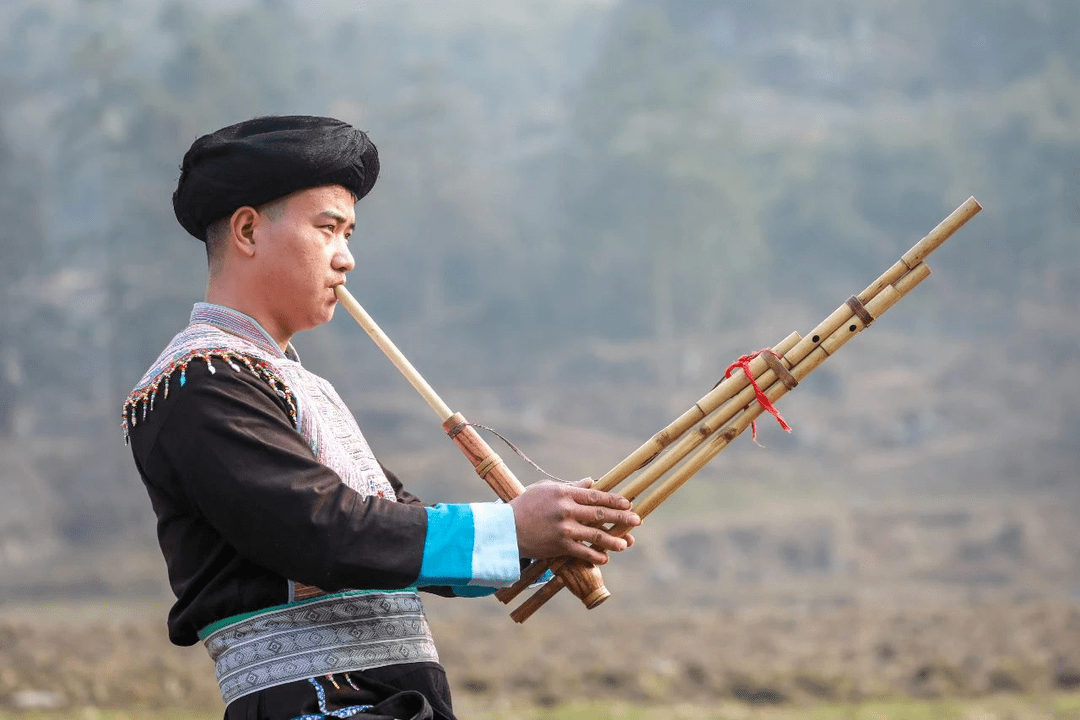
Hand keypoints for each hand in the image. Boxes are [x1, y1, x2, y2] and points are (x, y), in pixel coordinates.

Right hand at [508, 478, 639, 564]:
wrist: (506, 529)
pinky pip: (583, 552)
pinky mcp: (560, 546)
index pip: (595, 495)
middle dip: (621, 517)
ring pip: (596, 535)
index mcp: (564, 493)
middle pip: (600, 514)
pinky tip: (606, 558)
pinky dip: (596, 555)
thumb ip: (570, 486)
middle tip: (637, 520)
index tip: (628, 502)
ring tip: (627, 543)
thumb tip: (592, 482)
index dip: (614, 499)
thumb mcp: (546, 489)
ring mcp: (564, 529)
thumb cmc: (525, 505)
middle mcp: (566, 510)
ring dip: (614, 540)